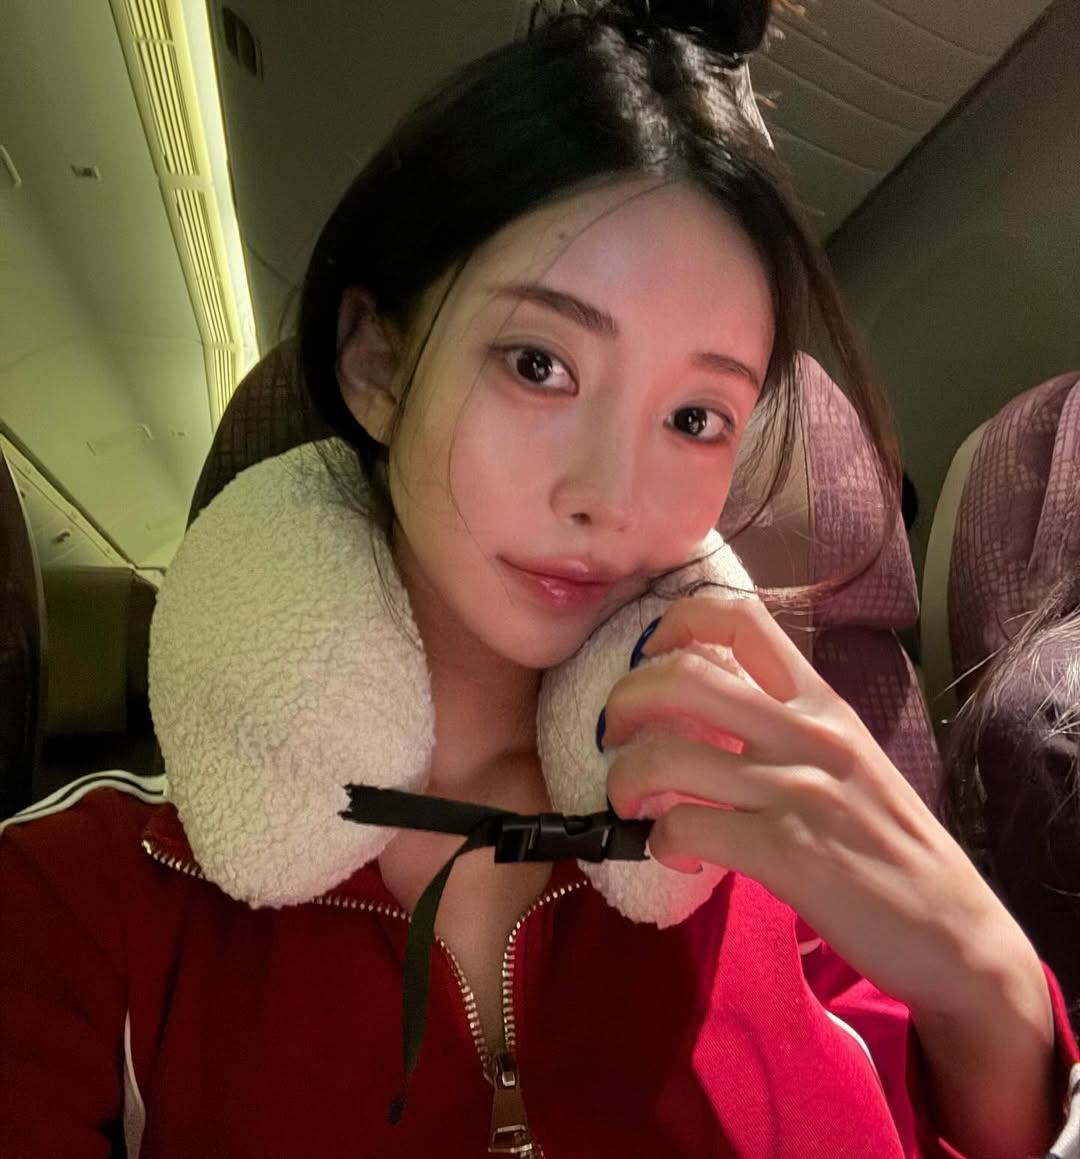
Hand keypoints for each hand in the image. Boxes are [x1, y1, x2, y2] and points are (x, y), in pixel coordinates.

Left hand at [602, 596, 1054, 1156]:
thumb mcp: (846, 757)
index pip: (741, 617)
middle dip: (626, 699)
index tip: (648, 653)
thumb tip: (704, 705)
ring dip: (625, 778)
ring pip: (669, 755)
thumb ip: (785, 724)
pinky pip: (688, 826)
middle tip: (613, 733)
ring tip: (628, 803)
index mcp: (820, 703)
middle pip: (685, 676)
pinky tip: (673, 851)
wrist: (953, 931)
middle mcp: (807, 735)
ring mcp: (798, 793)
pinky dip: (661, 839)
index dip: (676, 620)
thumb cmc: (888, 841)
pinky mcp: (789, 855)